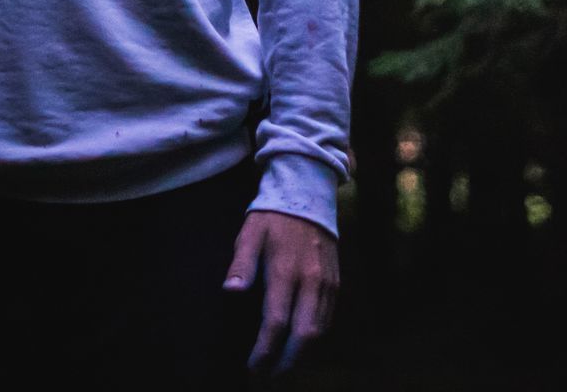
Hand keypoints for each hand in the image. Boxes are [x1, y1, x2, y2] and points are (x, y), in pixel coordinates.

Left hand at [222, 209, 338, 380]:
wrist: (308, 193)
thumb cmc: (272, 215)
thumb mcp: (250, 233)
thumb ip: (241, 264)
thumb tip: (230, 292)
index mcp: (286, 271)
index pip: (276, 323)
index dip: (264, 351)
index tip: (253, 366)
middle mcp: (311, 281)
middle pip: (304, 336)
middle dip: (287, 362)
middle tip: (269, 376)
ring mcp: (327, 283)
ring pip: (319, 331)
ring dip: (302, 355)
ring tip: (283, 366)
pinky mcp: (336, 282)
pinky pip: (328, 318)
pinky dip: (315, 337)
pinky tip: (301, 344)